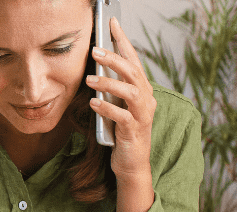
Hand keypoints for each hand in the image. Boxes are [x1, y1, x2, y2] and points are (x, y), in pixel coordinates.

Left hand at [85, 16, 154, 211]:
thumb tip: (95, 69)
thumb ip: (110, 89)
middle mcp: (146, 99)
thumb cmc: (121, 132)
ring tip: (90, 78)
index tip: (112, 23)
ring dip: (109, 83)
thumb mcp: (115, 106)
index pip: (133, 59)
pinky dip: (107, 108)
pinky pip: (122, 116)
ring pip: (130, 92)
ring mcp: (142, 115)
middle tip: (95, 50)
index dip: (123, 41)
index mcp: (142, 90)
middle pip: (133, 72)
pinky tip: (93, 103)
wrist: (131, 163)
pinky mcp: (134, 131)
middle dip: (114, 58)